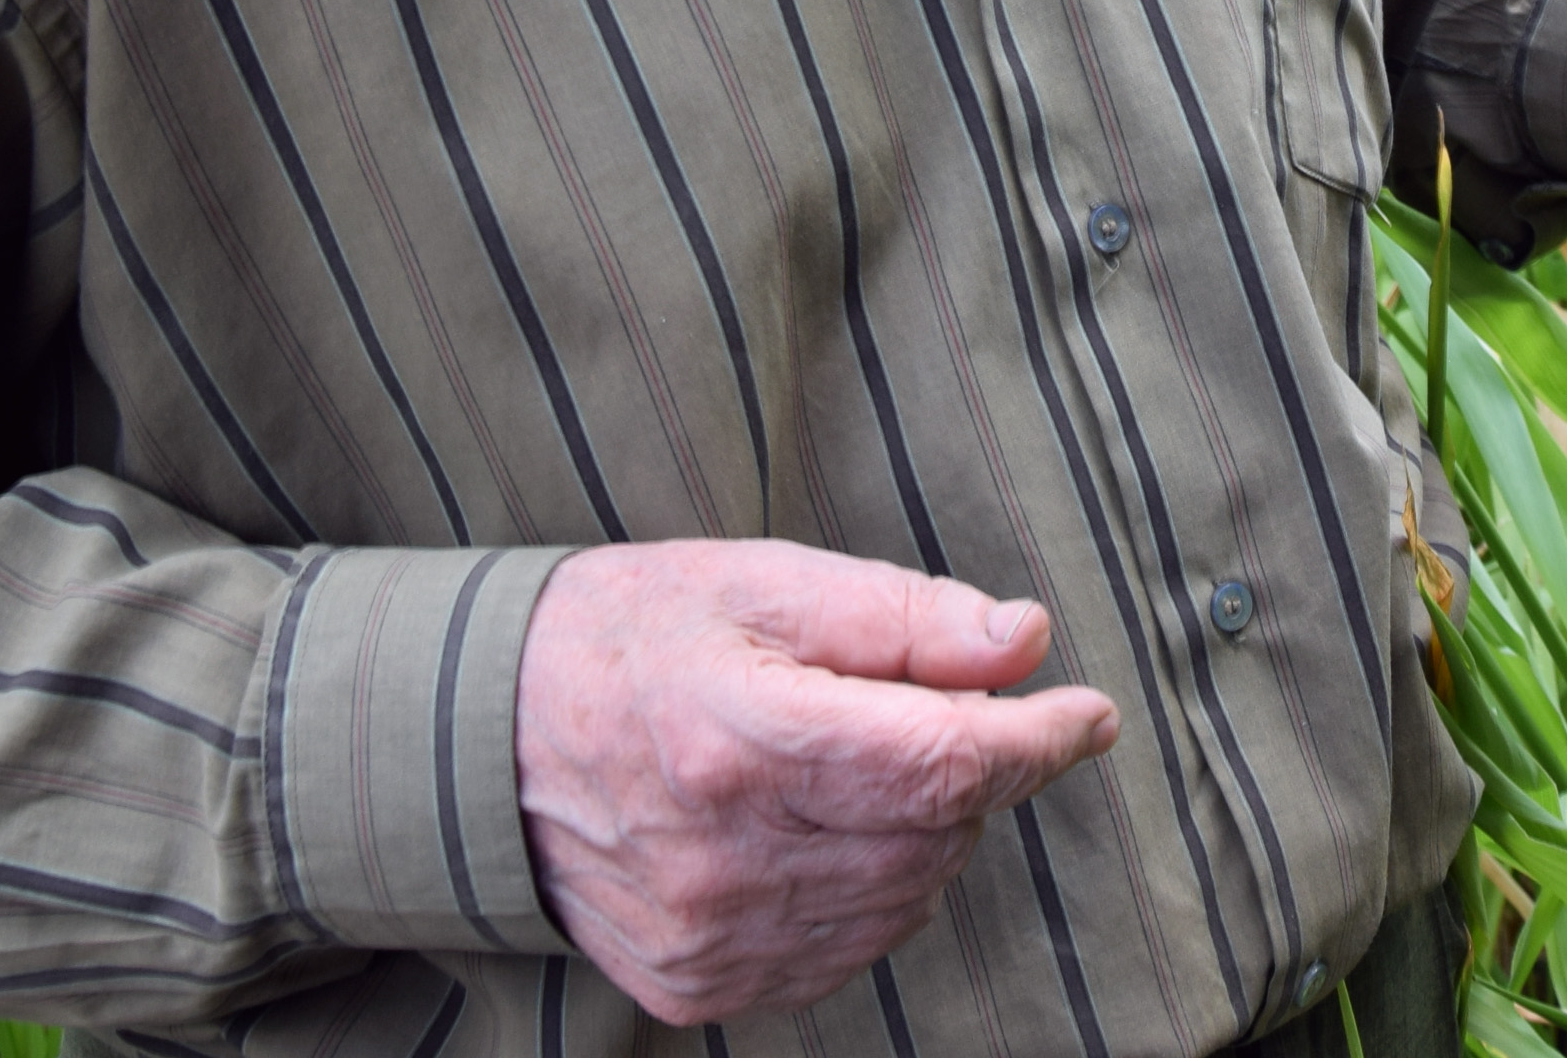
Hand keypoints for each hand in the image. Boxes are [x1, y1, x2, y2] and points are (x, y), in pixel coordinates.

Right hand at [513, 540, 1119, 1025]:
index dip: (1037, 740)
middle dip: (972, 771)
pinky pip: (845, 951)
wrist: (478, 739)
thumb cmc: (627, 636)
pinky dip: (871, 893)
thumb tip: (1023, 640)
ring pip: (904, 901)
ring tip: (862, 764)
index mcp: (744, 739)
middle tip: (933, 707)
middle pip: (936, 837)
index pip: (943, 763)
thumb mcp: (757, 582)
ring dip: (927, 835)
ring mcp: (712, 937)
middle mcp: (729, 856)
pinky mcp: (699, 984)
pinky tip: (826, 831)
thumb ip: (899, 616)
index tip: (1088, 713)